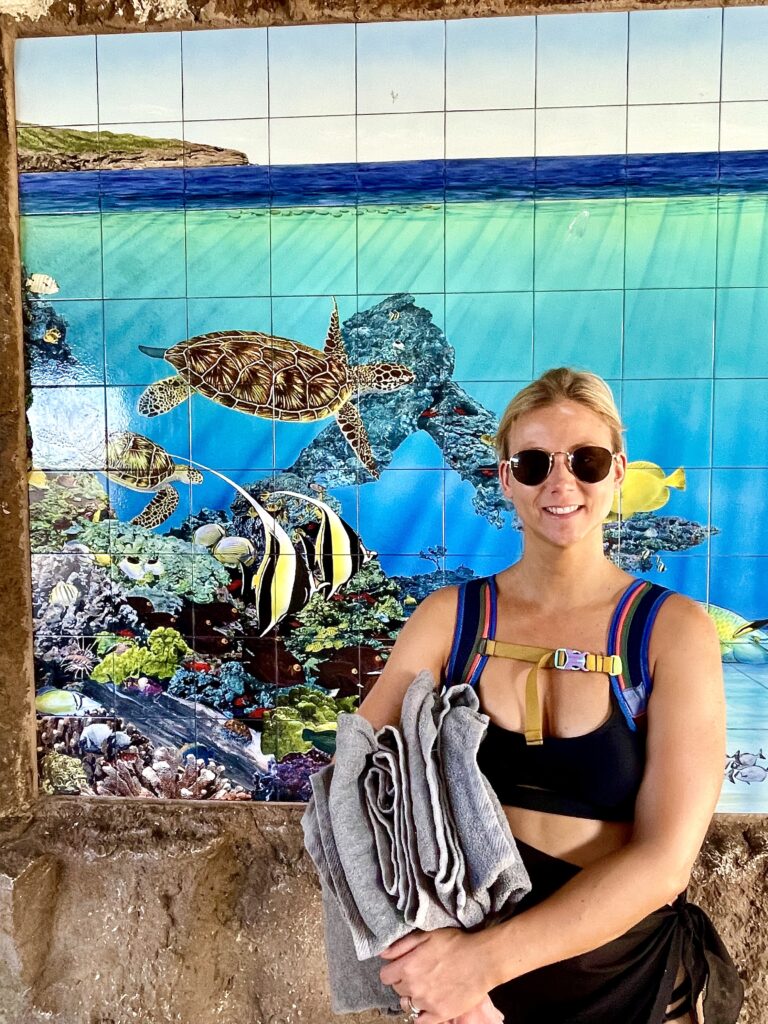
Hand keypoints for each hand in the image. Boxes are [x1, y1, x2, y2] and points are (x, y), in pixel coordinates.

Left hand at [379, 928, 498, 1023]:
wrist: (481, 960)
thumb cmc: (455, 943)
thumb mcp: (426, 935)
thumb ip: (401, 945)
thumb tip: (382, 954)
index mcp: (407, 967)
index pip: (385, 976)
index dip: (393, 970)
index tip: (402, 966)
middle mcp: (414, 987)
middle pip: (397, 989)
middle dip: (404, 981)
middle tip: (419, 972)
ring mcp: (427, 1003)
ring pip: (409, 1003)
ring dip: (415, 995)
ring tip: (428, 985)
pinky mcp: (440, 1014)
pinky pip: (421, 1022)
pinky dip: (422, 1015)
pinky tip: (428, 1004)